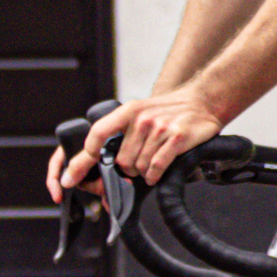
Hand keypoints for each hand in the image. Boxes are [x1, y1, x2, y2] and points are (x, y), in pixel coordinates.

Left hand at [61, 88, 224, 191]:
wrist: (203, 101)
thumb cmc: (169, 110)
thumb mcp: (141, 112)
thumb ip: (122, 133)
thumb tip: (100, 163)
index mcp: (129, 111)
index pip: (98, 134)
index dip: (85, 157)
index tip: (73, 174)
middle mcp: (142, 119)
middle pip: (120, 160)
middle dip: (126, 169)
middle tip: (138, 162)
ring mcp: (159, 129)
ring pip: (138, 167)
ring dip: (143, 172)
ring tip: (153, 159)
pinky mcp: (177, 140)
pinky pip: (156, 168)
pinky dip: (154, 175)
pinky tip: (158, 170)